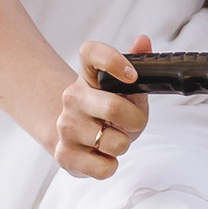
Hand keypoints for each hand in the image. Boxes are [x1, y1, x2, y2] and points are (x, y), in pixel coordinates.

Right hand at [55, 35, 151, 182]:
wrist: (74, 138)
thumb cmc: (106, 111)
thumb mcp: (125, 90)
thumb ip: (138, 65)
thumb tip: (143, 40)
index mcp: (88, 75)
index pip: (91, 52)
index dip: (113, 60)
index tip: (131, 75)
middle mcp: (72, 97)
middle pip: (115, 107)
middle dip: (135, 121)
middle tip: (130, 123)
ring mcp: (65, 127)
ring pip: (116, 143)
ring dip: (122, 144)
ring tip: (111, 138)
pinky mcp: (64, 155)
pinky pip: (106, 168)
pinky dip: (111, 165)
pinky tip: (101, 155)